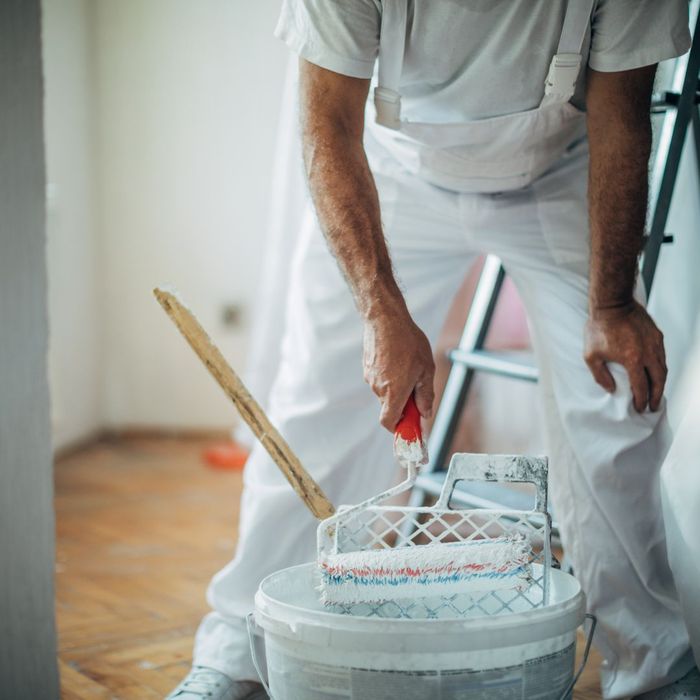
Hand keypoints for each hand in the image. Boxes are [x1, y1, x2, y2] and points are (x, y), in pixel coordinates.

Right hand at [363, 311, 434, 430]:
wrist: (385, 319)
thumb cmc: (408, 342)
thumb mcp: (426, 369)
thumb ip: (425, 395)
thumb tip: (425, 413)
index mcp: (393, 392)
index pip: (388, 422)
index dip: (398, 428)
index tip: (409, 425)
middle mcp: (379, 388)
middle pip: (389, 406)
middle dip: (402, 403)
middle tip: (416, 388)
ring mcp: (370, 377)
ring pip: (385, 391)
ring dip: (396, 387)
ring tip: (408, 366)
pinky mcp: (367, 367)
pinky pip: (380, 378)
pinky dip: (389, 375)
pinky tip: (397, 358)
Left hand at [584, 300, 666, 411]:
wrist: (612, 304)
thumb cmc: (598, 329)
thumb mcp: (591, 355)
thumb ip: (600, 375)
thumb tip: (611, 389)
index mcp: (633, 360)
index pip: (641, 387)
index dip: (641, 400)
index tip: (641, 408)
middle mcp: (648, 353)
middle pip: (658, 381)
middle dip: (656, 396)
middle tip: (653, 406)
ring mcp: (655, 343)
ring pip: (663, 368)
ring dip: (660, 383)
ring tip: (656, 392)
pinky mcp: (657, 335)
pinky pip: (662, 356)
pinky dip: (660, 367)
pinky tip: (655, 371)